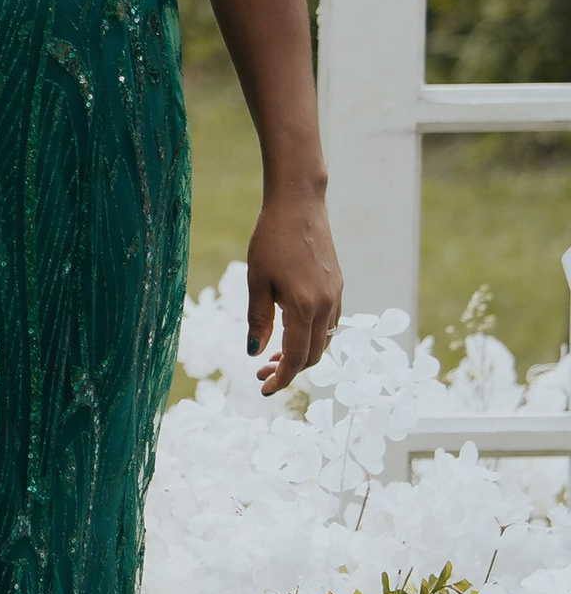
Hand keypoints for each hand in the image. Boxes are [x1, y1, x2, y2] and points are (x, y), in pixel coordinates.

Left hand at [247, 184, 340, 394]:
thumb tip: (255, 353)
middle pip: (314, 354)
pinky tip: (291, 330)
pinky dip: (312, 335)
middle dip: (290, 369)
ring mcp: (336, 295)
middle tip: (262, 373)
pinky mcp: (337, 285)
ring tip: (273, 355)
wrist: (299, 205)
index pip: (297, 357)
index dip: (282, 378)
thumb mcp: (256, 281)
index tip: (264, 389)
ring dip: (302, 353)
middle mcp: (326, 305)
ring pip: (324, 339)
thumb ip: (258, 320)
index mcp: (304, 306)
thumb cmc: (270, 239)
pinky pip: (329, 322)